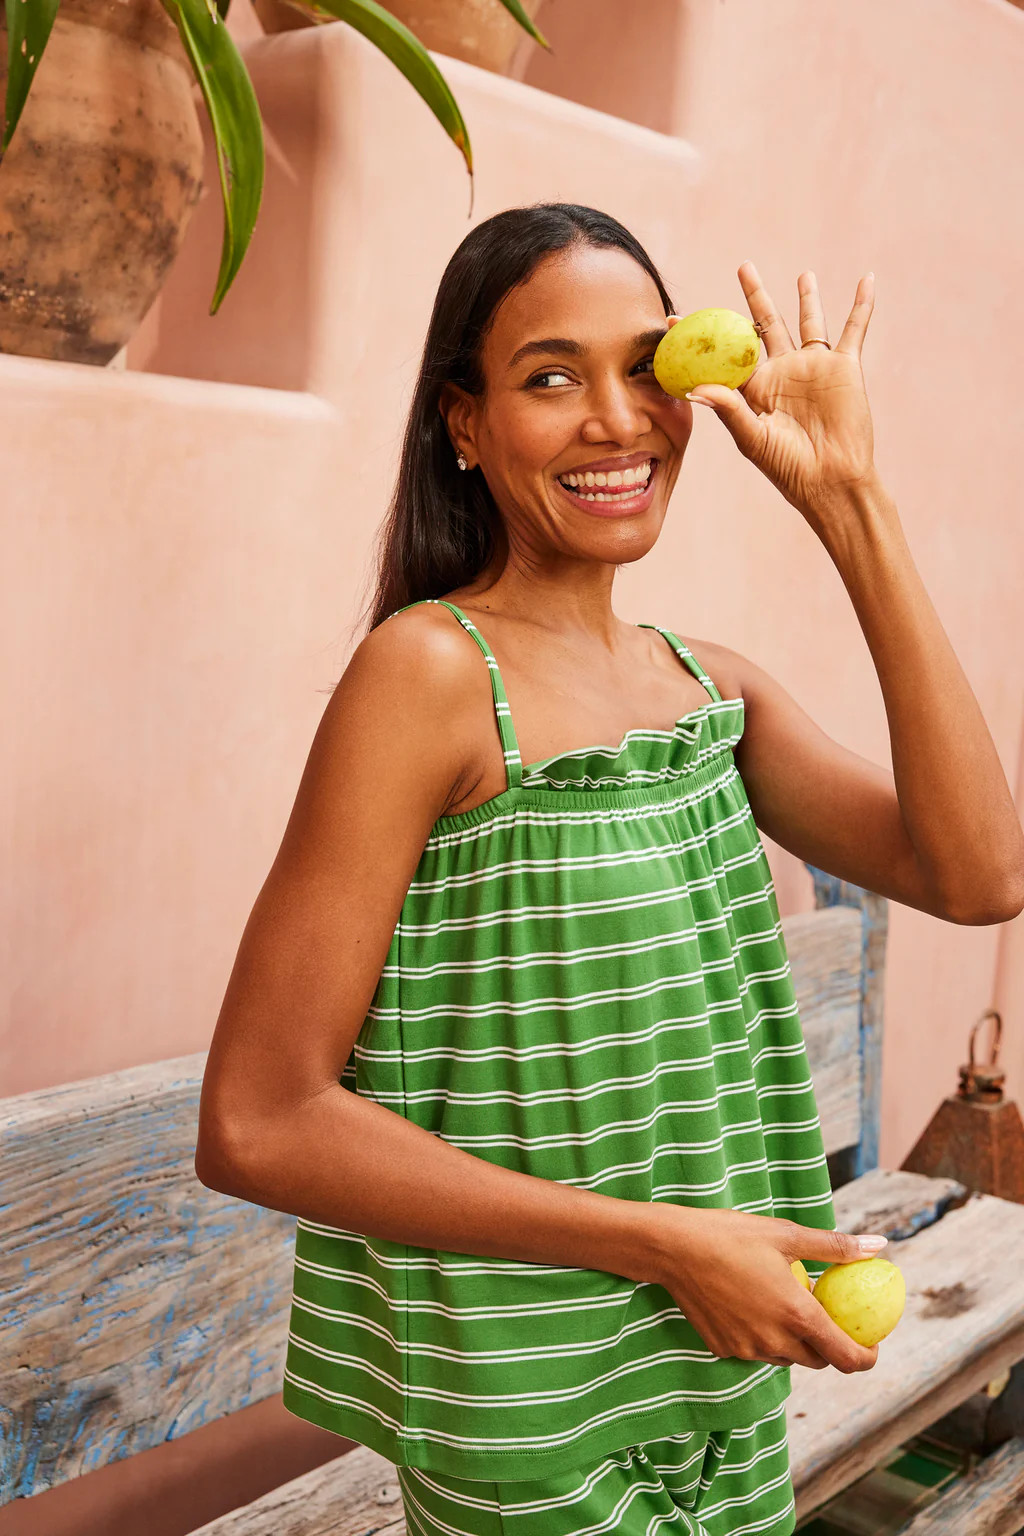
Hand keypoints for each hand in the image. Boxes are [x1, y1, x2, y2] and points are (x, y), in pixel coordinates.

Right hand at [649, 1203, 882, 1372]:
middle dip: (828, 1343)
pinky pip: (756, 1350)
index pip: (847, 1358)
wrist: (674, 1248)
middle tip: (825, 1313)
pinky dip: (763, 1334)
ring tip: (783, 1300)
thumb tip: (879, 1245)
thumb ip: (835, 1247)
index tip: (872, 1343)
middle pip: (818, 1360)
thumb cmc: (732, 1235)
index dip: (867, 1356)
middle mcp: (775, 1340)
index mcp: (797, 1314)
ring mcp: (747, 1349)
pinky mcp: (724, 1350)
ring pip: (786, 1356)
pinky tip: (750, 1303)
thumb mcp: (787, 1234)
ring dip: (794, 1339)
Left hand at [680, 262, 877, 521]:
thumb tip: (695, 387)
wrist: (831, 480)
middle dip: (756, 296)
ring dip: (807, 298)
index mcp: (755, 388)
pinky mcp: (843, 368)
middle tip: (744, 266)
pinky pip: (854, 329)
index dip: (701, 338)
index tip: (675, 319)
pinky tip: (867, 280)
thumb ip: (728, 409)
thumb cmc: (788, 467)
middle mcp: (782, 373)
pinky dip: (862, 305)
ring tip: (804, 274)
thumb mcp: (752, 439)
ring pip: (808, 322)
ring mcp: (812, 368)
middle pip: (766, 325)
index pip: (724, 354)